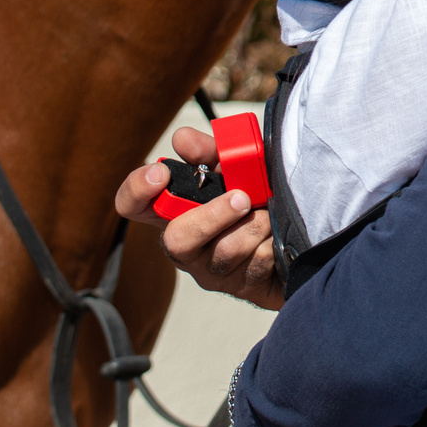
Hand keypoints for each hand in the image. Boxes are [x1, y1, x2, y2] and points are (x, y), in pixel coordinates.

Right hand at [114, 125, 284, 310]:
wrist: (295, 233)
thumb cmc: (254, 196)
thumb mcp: (232, 167)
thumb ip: (208, 152)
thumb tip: (182, 139)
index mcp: (174, 211)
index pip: (132, 204)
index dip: (136, 190)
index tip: (162, 173)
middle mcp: (185, 244)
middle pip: (175, 241)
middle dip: (212, 217)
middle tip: (242, 198)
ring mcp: (210, 270)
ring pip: (226, 252)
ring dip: (256, 225)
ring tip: (270, 213)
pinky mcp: (240, 287)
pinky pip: (256, 264)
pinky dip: (273, 241)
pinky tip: (277, 235)